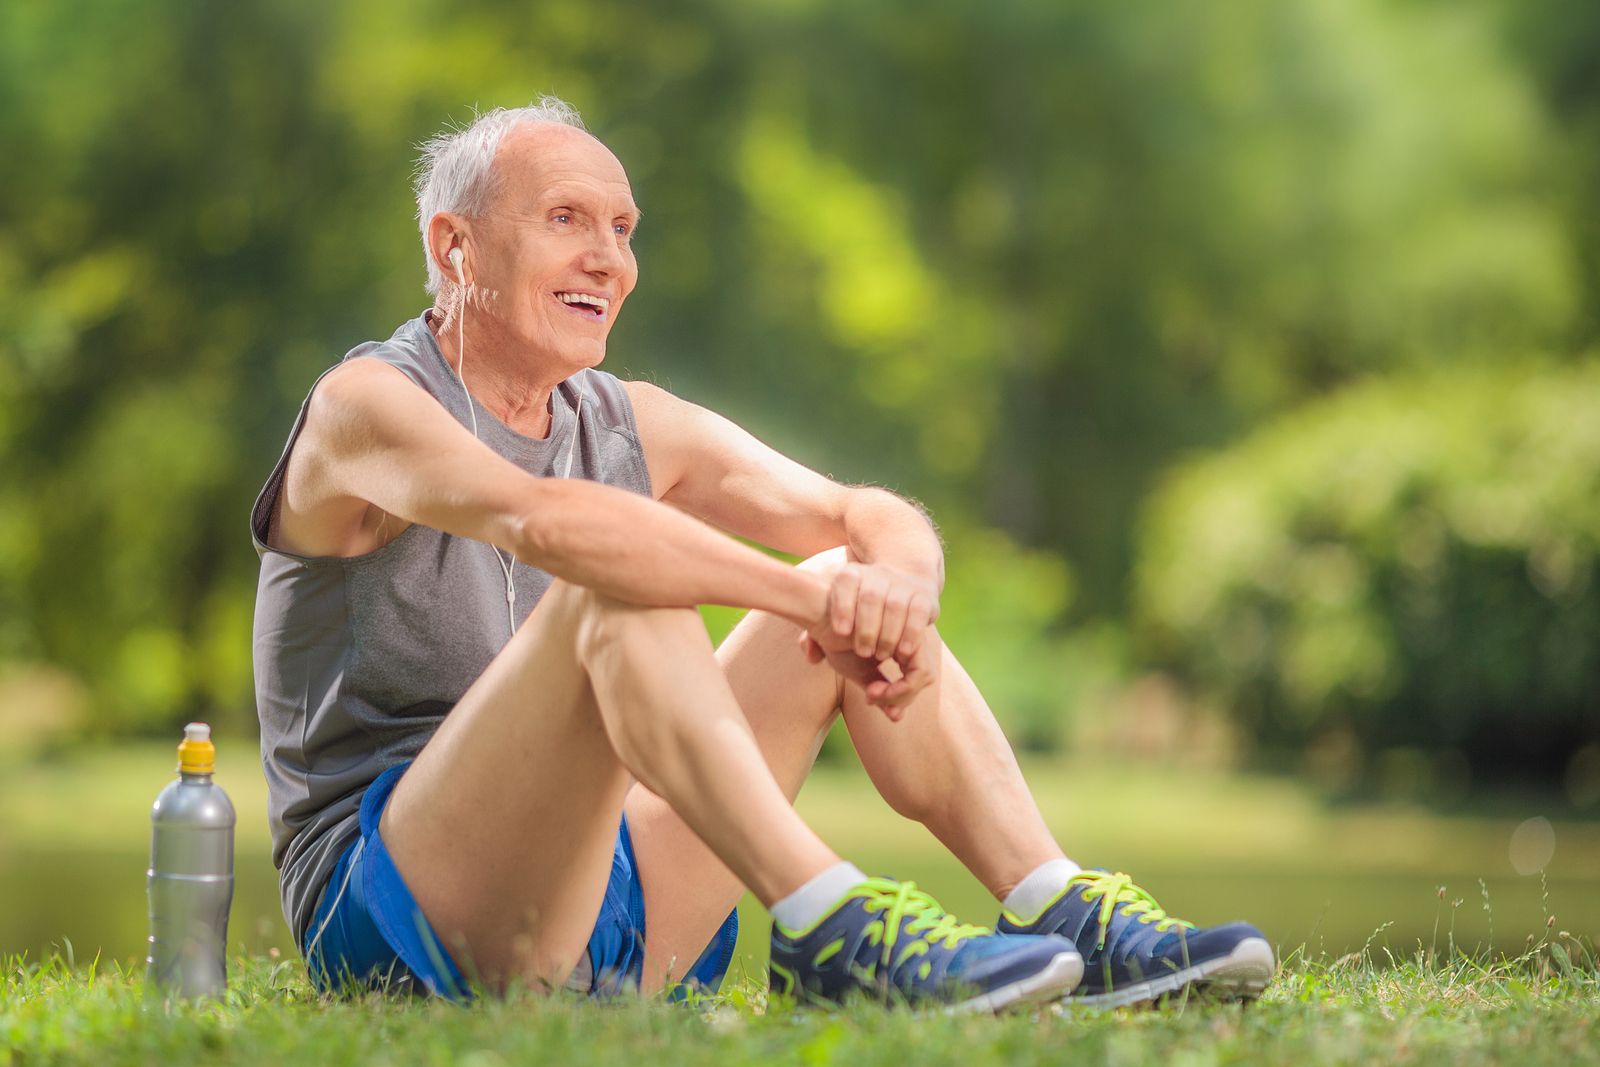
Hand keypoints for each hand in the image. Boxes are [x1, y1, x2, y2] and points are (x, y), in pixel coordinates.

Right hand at [798, 625, 940, 719]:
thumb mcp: (860, 671)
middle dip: (901, 697)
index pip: (917, 677)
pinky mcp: (910, 635)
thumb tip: (897, 718)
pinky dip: (898, 689)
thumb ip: (880, 692)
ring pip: (923, 676)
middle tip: (871, 697)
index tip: (869, 698)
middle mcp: (909, 638)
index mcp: (902, 645)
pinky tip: (872, 688)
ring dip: (897, 695)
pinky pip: (919, 671)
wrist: (820, 615)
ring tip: (870, 692)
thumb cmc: (835, 640)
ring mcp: (911, 634)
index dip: (900, 695)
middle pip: (925, 677)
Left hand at [821, 562, 939, 662]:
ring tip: (880, 656)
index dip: (842, 606)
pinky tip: (903, 653)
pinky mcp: (924, 597)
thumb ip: (815, 636)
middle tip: (862, 652)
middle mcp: (877, 574)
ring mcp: (902, 584)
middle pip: (871, 596)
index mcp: (852, 575)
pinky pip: (918, 613)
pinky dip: (911, 634)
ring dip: (887, 635)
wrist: (904, 582)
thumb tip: (811, 656)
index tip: (840, 632)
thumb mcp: (835, 615)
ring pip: (895, 605)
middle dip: (866, 628)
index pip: (845, 582)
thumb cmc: (859, 612)